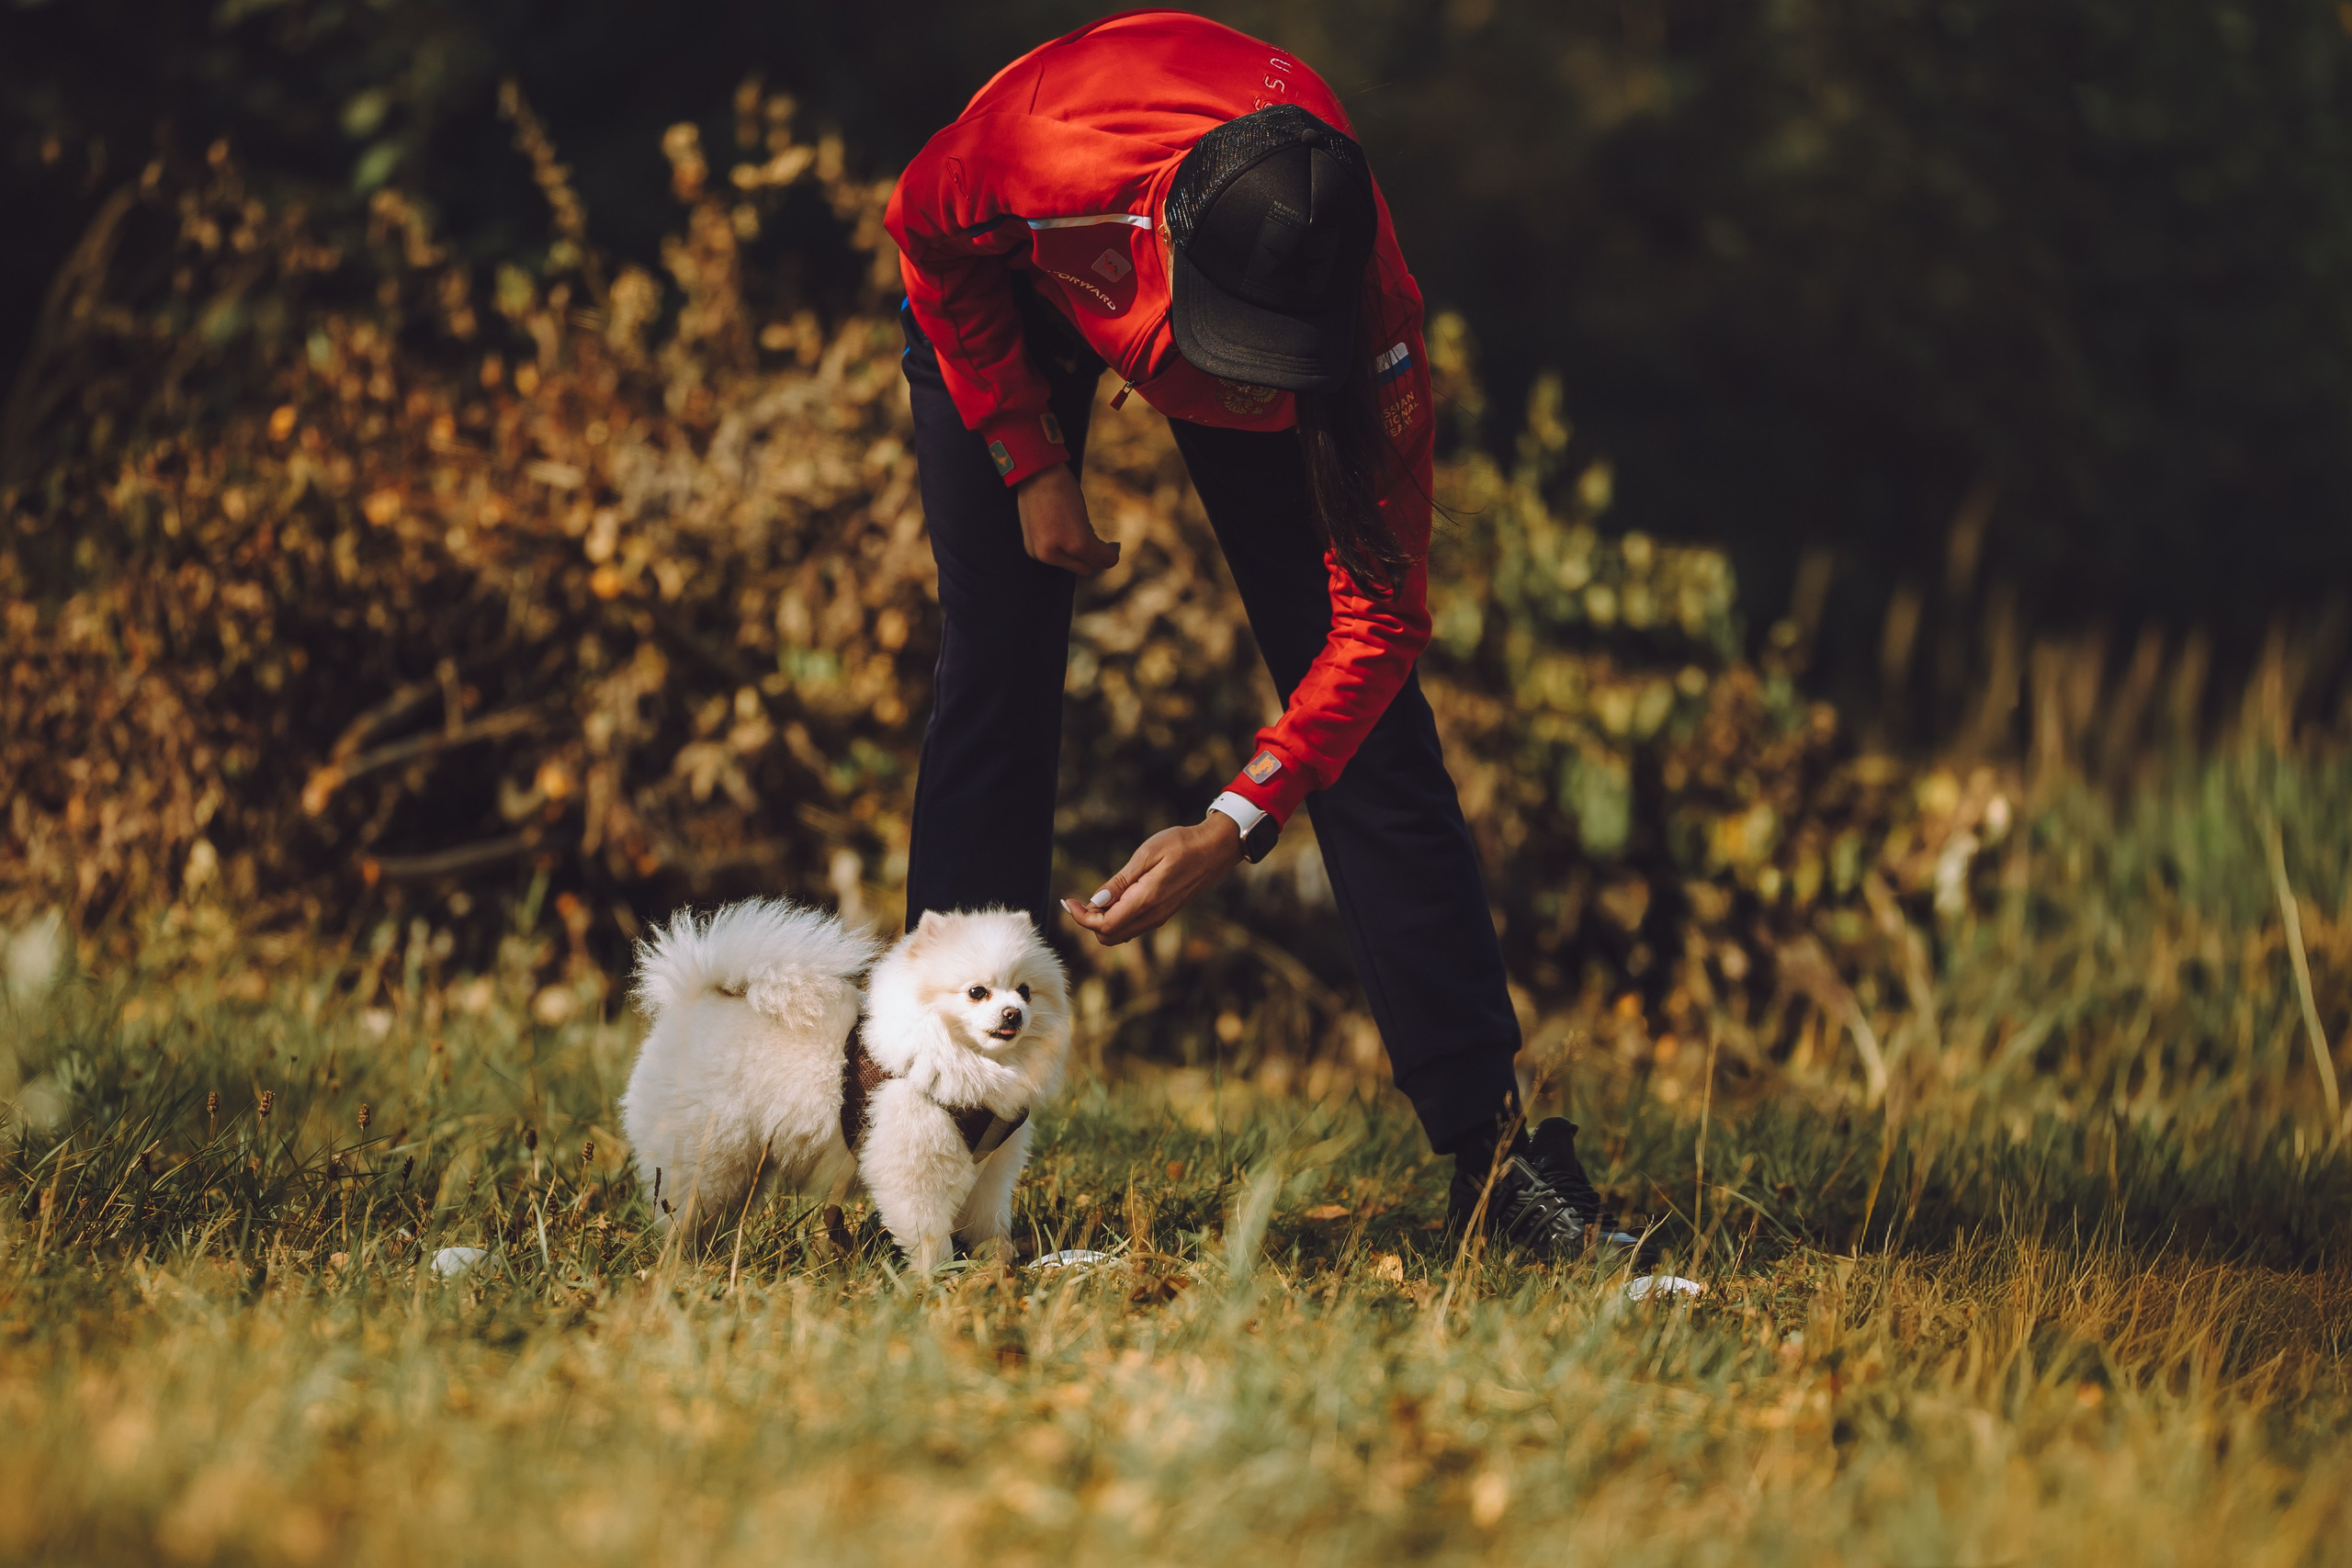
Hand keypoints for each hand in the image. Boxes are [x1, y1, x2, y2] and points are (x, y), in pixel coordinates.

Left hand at [1016, 464, 1119, 574]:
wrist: (1038, 468)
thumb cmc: (1040, 487)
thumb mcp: (1041, 520)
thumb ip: (1055, 538)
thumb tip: (1076, 549)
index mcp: (1035, 551)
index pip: (1064, 565)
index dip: (1082, 558)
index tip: (1092, 550)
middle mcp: (1045, 555)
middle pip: (1082, 567)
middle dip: (1093, 555)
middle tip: (1103, 542)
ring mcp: (1061, 550)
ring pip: (1094, 563)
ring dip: (1102, 551)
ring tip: (1109, 542)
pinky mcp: (1077, 541)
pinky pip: (1103, 556)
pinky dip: (1111, 551)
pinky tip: (1115, 544)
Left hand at [1063, 817, 1245, 944]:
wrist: (1216, 849)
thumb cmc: (1181, 844)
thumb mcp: (1147, 854)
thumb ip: (1120, 882)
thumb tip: (1095, 904)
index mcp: (1146, 901)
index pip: (1104, 925)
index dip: (1081, 918)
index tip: (1068, 901)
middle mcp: (1152, 916)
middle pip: (1109, 936)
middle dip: (1090, 922)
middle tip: (1081, 899)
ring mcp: (1159, 917)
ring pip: (1120, 934)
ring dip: (1103, 921)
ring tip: (1099, 896)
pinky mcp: (1163, 913)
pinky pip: (1133, 926)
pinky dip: (1117, 918)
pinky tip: (1116, 897)